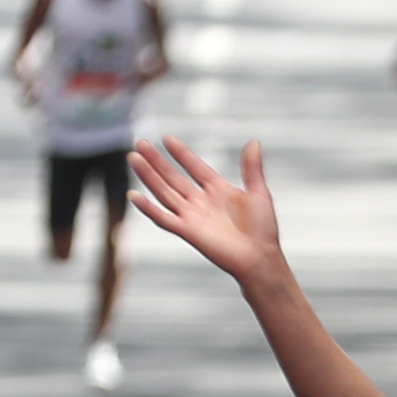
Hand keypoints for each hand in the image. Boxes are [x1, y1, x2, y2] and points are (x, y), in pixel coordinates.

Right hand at [125, 136, 287, 282]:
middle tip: (140, 144)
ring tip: (134, 159)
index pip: (194, 166)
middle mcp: (201, 201)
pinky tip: (135, 195)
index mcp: (218, 190)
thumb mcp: (259, 193)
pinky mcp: (187, 231)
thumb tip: (254, 141)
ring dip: (148, 176)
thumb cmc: (263, 230)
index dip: (181, 153)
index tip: (167, 139)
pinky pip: (164, 218)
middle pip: (173, 177)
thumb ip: (252, 168)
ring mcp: (192, 216)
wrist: (260, 257)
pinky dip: (148, 208)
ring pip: (164, 192)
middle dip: (156, 161)